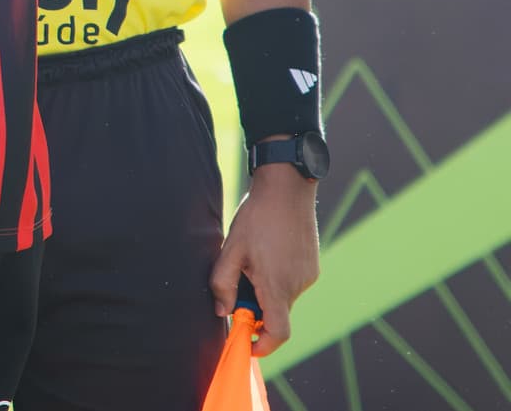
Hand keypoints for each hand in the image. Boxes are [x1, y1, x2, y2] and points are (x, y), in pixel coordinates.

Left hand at [210, 163, 319, 355]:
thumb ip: (221, 283)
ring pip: (284, 297)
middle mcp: (298, 286)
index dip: (262, 344)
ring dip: (265, 290)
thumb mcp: (231, 249)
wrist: (288, 188)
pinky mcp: (312, 266)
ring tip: (251, 260)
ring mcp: (308, 276)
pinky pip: (292, 283)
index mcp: (277, 286)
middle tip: (237, 282)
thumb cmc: (257, 217)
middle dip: (255, 309)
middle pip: (277, 314)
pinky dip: (276, 279)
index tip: (245, 341)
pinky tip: (265, 253)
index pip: (278, 333)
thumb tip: (222, 312)